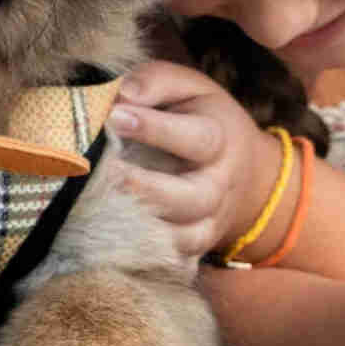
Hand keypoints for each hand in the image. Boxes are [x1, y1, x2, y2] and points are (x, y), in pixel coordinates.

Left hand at [108, 60, 283, 257]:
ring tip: (101, 210)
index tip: (113, 116)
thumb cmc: (201, 117)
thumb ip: (156, 82)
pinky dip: (147, 260)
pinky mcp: (197, 248)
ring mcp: (210, 222)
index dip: (154, 128)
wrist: (244, 170)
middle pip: (191, 198)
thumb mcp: (188, 88)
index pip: (195, 138)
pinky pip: (175, 263)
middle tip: (105, 173)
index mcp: (220, 139)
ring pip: (183, 237)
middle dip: (146, 189)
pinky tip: (113, 248)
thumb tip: (122, 95)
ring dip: (142, 228)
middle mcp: (219, 186)